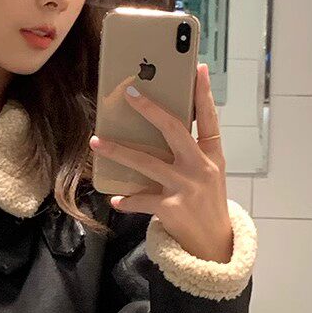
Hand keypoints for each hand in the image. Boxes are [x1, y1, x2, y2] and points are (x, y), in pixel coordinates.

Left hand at [90, 63, 232, 263]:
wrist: (214, 244)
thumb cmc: (206, 205)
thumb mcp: (209, 176)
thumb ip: (192, 154)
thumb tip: (160, 133)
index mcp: (213, 156)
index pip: (209, 118)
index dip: (203, 93)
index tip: (196, 68)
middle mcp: (201, 167)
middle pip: (174, 130)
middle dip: (150, 110)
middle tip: (130, 94)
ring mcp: (186, 187)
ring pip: (146, 162)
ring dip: (118, 151)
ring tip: (97, 142)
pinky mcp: (171, 208)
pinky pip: (141, 199)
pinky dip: (126, 200)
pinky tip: (116, 200)